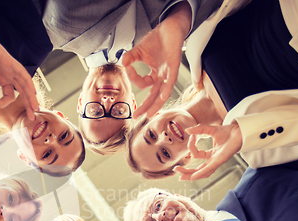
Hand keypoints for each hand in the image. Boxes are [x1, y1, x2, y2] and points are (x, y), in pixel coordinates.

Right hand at [0, 15, 38, 119]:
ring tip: (35, 109)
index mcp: (3, 78)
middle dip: (28, 105)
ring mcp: (11, 68)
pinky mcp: (10, 62)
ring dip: (31, 97)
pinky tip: (32, 92)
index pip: (8, 97)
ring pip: (25, 85)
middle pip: (23, 93)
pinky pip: (22, 74)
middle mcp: (10, 74)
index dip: (0, 103)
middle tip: (32, 118)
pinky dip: (28, 83)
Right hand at [122, 2, 190, 117]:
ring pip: (163, 92)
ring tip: (149, 114)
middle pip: (154, 95)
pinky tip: (162, 95)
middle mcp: (163, 75)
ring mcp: (169, 72)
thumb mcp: (139, 50)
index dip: (133, 78)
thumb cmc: (158, 39)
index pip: (143, 83)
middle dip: (145, 106)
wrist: (171, 26)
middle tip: (136, 116)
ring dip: (156, 103)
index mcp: (156, 73)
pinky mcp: (175, 65)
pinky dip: (166, 88)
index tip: (127, 67)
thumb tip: (122, 64)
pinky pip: (171, 79)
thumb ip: (130, 58)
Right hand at [173, 122, 242, 180]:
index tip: (191, 135)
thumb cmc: (228, 132)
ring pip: (201, 172)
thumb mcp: (210, 130)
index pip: (196, 155)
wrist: (239, 131)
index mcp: (210, 155)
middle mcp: (213, 160)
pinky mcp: (219, 160)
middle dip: (186, 171)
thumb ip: (199, 130)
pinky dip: (200, 173)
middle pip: (197, 169)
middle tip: (176, 170)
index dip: (191, 146)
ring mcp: (216, 162)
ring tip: (181, 175)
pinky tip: (193, 177)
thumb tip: (188, 130)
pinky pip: (208, 168)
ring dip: (191, 174)